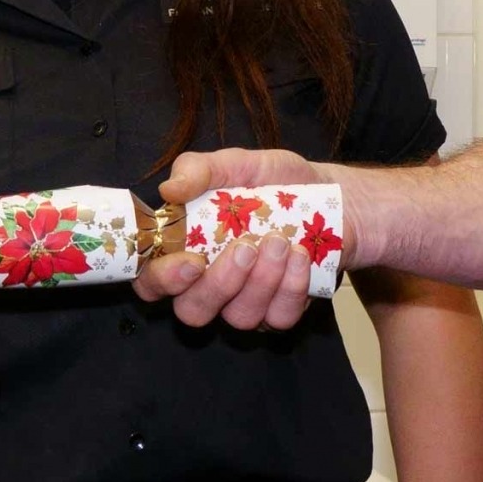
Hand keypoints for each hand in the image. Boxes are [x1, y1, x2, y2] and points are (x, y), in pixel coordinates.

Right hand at [133, 146, 335, 332]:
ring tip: (281, 241)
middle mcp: (210, 285)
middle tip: (246, 247)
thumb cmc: (274, 184)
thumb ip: (199, 170)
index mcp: (186, 251)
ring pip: (238, 317)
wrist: (331, 197)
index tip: (192, 260)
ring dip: (262, 281)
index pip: (152, 282)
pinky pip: (278, 318)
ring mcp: (245, 304)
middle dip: (219, 285)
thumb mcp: (237, 163)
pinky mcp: (280, 312)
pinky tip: (300, 257)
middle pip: (192, 311)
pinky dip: (291, 288)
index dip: (162, 280)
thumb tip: (169, 189)